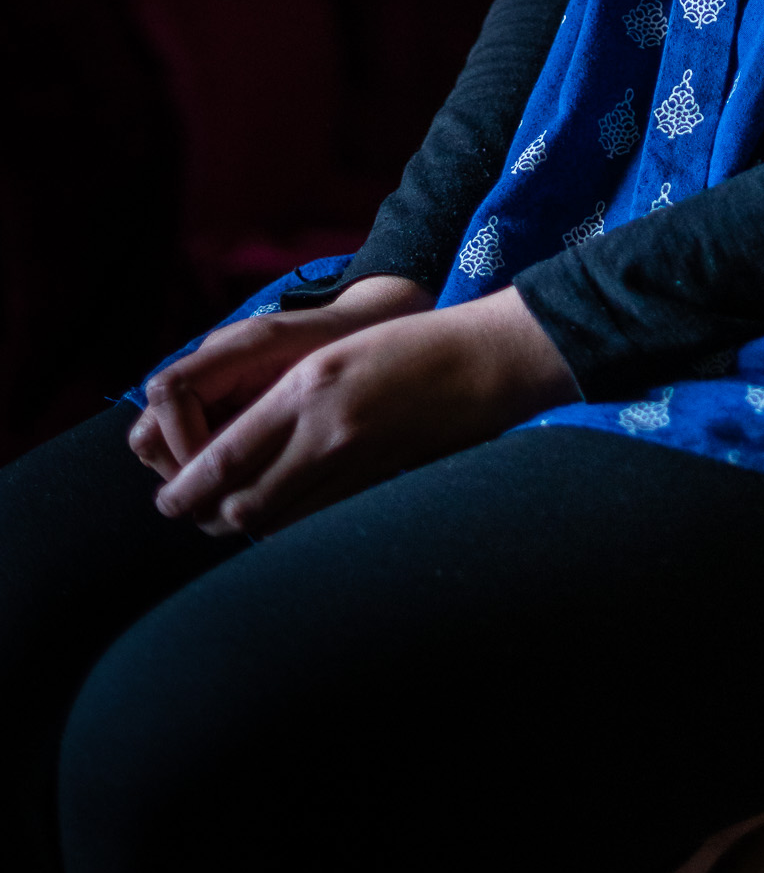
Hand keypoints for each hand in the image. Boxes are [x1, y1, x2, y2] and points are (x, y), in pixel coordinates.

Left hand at [149, 291, 577, 538]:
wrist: (487, 360)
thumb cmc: (412, 345)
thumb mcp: (337, 357)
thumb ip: (286, 401)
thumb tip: (232, 454)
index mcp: (308, 389)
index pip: (225, 458)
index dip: (186, 489)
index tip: (167, 500)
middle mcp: (326, 432)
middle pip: (243, 506)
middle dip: (209, 517)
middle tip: (193, 512)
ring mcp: (357, 463)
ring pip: (277, 523)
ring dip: (247, 527)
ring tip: (230, 516)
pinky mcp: (381, 484)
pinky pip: (317, 522)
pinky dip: (290, 528)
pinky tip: (285, 515)